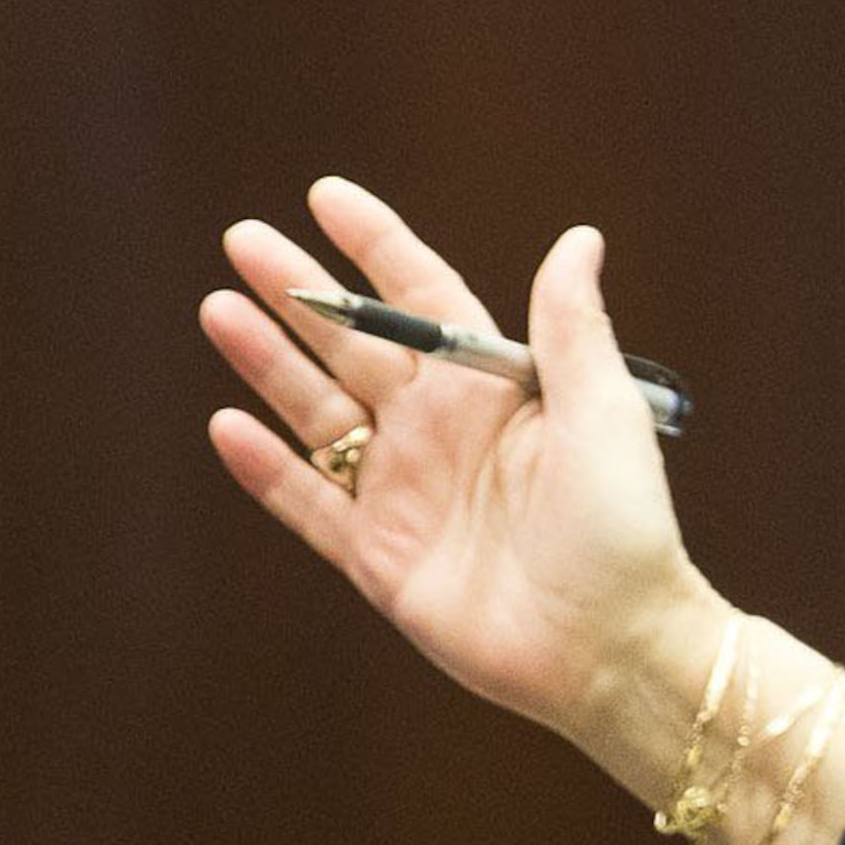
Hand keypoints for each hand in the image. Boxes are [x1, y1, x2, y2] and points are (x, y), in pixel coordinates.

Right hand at [200, 177, 720, 755]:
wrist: (615, 648)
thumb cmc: (625, 529)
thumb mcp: (603, 415)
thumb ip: (573, 328)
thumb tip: (578, 237)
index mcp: (496, 392)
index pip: (424, 300)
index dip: (377, 248)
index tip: (325, 196)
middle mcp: (442, 435)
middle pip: (355, 347)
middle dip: (299, 294)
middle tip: (242, 241)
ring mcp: (406, 495)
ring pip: (319, 414)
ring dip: (269, 364)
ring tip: (219, 311)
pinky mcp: (381, 560)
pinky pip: (310, 505)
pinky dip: (269, 469)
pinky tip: (227, 425)